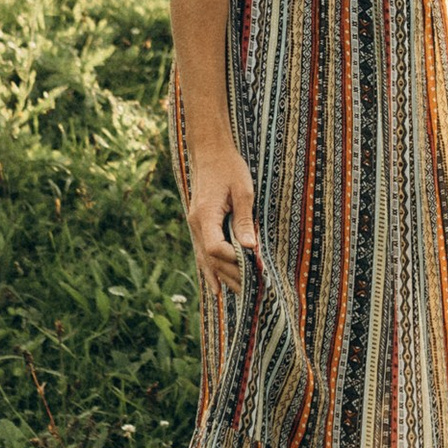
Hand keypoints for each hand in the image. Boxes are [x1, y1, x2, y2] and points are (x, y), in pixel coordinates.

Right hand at [180, 140, 258, 294]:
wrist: (209, 152)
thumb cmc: (229, 168)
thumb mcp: (242, 191)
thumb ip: (244, 220)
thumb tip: (249, 247)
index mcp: (205, 215)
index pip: (215, 247)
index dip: (233, 259)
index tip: (253, 265)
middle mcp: (196, 224)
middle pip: (211, 258)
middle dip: (231, 274)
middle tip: (253, 288)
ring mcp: (194, 226)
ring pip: (205, 259)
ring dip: (222, 277)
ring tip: (239, 294)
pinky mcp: (199, 225)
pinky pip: (202, 253)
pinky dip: (210, 271)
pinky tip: (216, 287)